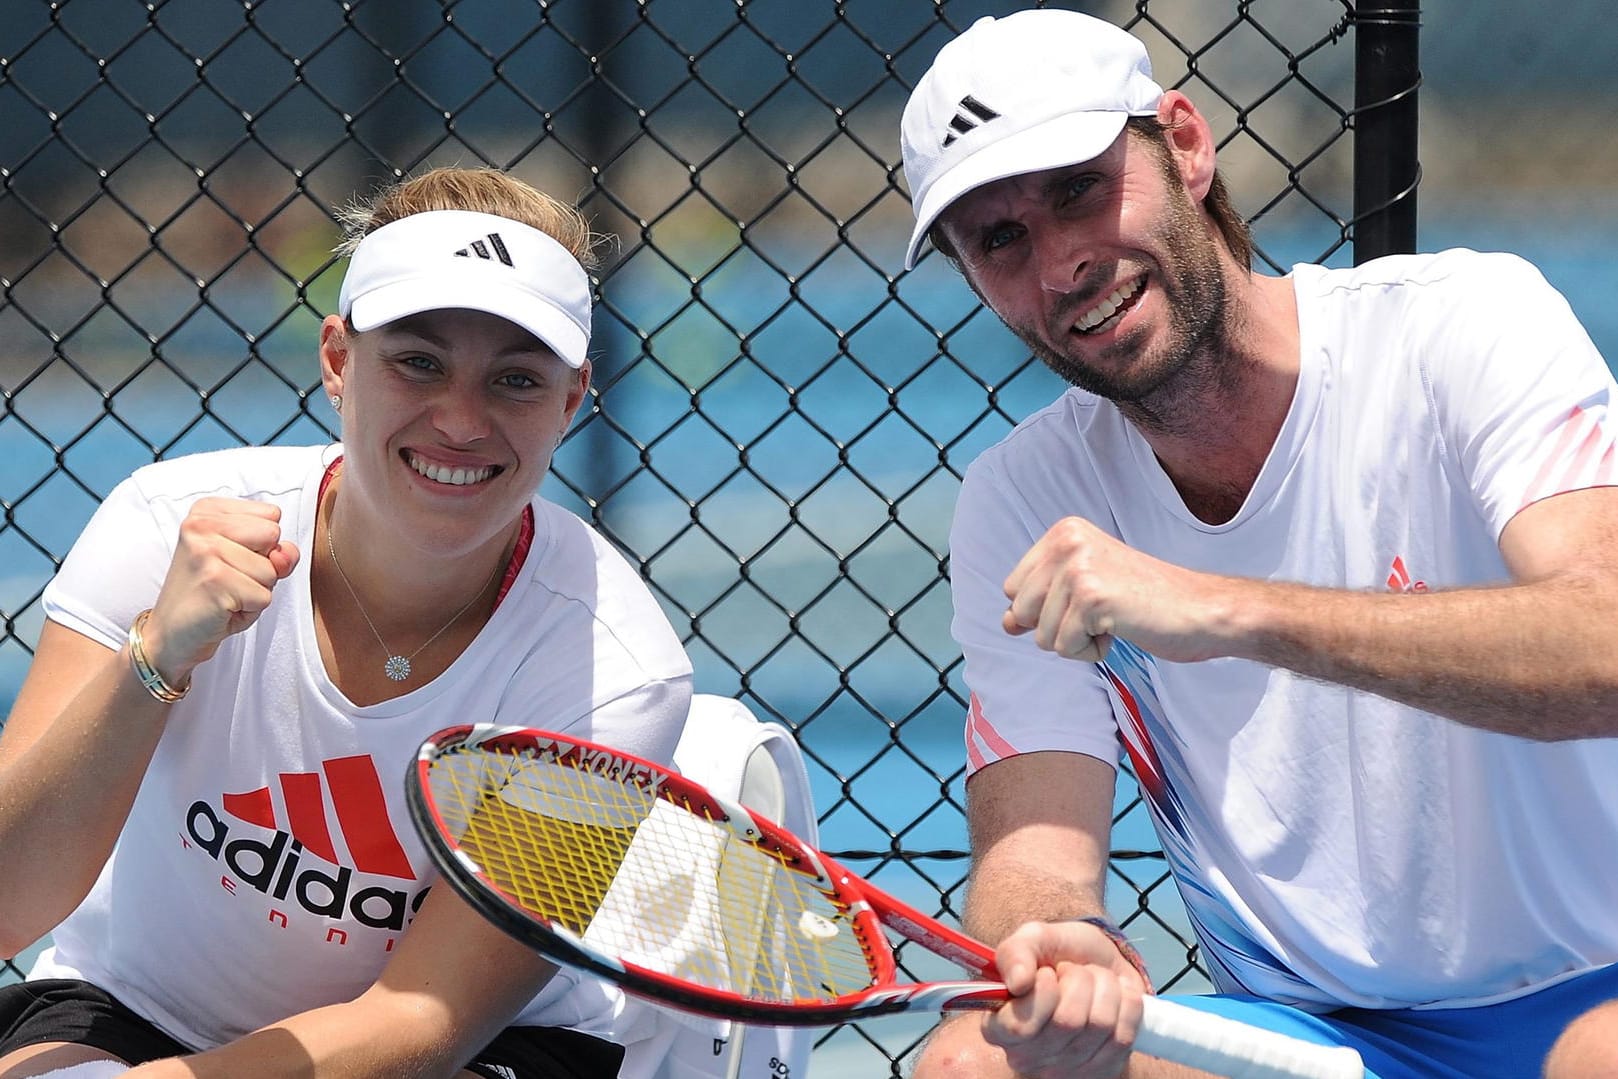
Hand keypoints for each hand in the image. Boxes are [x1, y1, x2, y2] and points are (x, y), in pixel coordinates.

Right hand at [142, 497, 300, 685]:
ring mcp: (206, 550)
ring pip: (271, 569)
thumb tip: (284, 554)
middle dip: (263, 564)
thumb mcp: (249, 563)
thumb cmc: (212, 594)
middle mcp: (201, 524)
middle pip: (274, 535)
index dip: (264, 544)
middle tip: (230, 579)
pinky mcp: (214, 580)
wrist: (171, 633)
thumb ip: (278, 550)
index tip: (232, 558)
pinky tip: (222, 609)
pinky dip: (250, 610)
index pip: (272, 515)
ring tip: (225, 594)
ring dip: (256, 590)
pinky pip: (264, 596)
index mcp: (207, 510)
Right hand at [983, 921, 1148, 1078]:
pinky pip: (1124, 1032)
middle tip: (1073, 971)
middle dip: (1079, 979)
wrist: (1098, 962)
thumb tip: (1018, 981)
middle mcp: (1029, 1056)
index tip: (1047, 972)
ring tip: (1094, 981)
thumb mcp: (1033, 939)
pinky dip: (1126, 1002)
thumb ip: (1015, 953)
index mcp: (1000, 1027)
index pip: (1019, 1026)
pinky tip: (1113, 998)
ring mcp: (1067, 1068)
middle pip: (1068, 1021)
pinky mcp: (1102, 1071)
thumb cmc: (1058, 954)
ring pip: (1100, 1024)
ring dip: (1104, 986)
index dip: (1042, 992)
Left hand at [1002, 516, 1231, 662]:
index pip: (1012, 588)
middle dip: (1057, 627)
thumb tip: (1006, 623)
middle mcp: (1066, 541)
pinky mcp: (1092, 597)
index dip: (1045, 609)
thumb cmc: (1146, 601)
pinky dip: (1092, 651)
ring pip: (1041, 635)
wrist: (1201, 609)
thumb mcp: (1084, 590)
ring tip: (1114, 618)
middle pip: (1021, 612)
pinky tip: (1122, 629)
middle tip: (1103, 611)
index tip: (1088, 600)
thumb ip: (1041, 602)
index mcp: (1063, 531)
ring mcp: (1078, 567)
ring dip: (1078, 641)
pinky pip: (1065, 647)